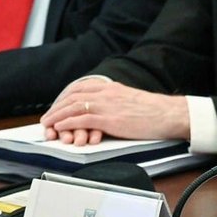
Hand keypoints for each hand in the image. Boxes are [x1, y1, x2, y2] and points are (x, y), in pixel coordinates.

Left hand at [40, 77, 189, 145]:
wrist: (169, 114)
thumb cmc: (155, 111)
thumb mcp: (131, 100)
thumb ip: (116, 101)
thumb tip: (106, 110)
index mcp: (112, 88)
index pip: (80, 89)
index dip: (64, 98)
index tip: (57, 106)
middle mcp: (107, 94)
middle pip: (73, 97)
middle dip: (57, 108)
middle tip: (47, 118)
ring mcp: (107, 106)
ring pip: (73, 107)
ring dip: (57, 117)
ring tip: (48, 125)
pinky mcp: (110, 119)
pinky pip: (82, 120)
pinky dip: (68, 124)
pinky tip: (61, 128)